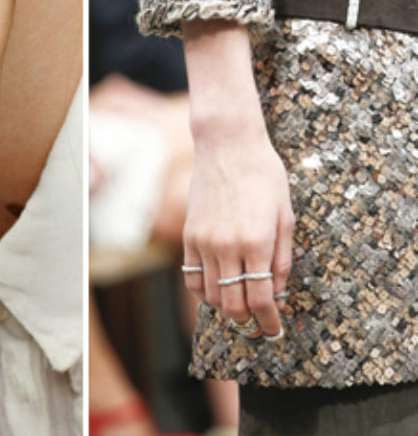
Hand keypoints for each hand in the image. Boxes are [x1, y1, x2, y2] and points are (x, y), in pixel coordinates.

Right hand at [181, 19, 293, 338]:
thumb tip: (278, 293)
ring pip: (210, 295)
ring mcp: (204, 241)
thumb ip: (282, 258)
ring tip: (240, 301)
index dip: (269, 323)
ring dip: (227, 306)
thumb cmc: (264, 175)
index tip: (275, 331)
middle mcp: (228, 246)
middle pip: (233, 305)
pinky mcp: (190, 234)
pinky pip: (191, 277)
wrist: (228, 145)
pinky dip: (204, 289)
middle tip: (259, 321)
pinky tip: (218, 285)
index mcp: (257, 242)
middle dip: (249, 320)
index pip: (261, 300)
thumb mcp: (285, 215)